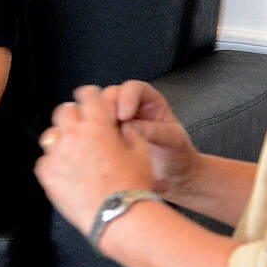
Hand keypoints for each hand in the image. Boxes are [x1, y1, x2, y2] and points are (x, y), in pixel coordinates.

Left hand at [34, 85, 154, 229]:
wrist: (117, 215)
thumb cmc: (132, 186)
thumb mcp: (140, 152)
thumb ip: (129, 132)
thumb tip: (122, 125)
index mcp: (97, 126)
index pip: (87, 94)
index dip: (90, 96)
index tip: (90, 101)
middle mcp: (73, 135)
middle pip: (65, 110)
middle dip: (74, 115)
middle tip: (83, 128)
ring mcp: (56, 153)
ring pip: (52, 133)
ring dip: (62, 138)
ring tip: (75, 153)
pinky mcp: (45, 172)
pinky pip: (45, 158)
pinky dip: (55, 161)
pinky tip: (68, 172)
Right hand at [100, 80, 199, 200]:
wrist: (172, 177)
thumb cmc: (177, 155)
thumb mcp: (173, 141)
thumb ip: (156, 131)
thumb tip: (131, 126)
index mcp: (150, 101)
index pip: (134, 88)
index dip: (127, 97)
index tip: (125, 116)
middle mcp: (131, 107)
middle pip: (111, 95)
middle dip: (107, 107)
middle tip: (107, 124)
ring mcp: (116, 121)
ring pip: (98, 110)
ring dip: (95, 119)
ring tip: (99, 135)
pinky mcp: (106, 135)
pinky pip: (93, 127)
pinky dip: (89, 132)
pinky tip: (92, 142)